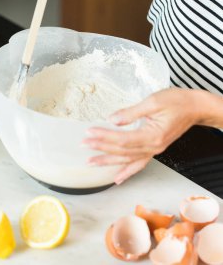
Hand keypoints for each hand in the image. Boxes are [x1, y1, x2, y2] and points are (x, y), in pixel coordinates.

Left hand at [82, 88, 202, 184]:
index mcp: (152, 136)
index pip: (122, 140)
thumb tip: (112, 119)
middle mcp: (153, 147)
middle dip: (101, 148)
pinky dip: (128, 172)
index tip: (89, 133)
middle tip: (84, 145)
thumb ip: (131, 112)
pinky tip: (118, 178)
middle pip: (122, 151)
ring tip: (92, 162)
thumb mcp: (153, 102)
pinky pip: (140, 164)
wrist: (195, 107)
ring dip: (109, 161)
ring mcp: (155, 150)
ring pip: (128, 160)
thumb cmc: (177, 101)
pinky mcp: (155, 148)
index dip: (104, 137)